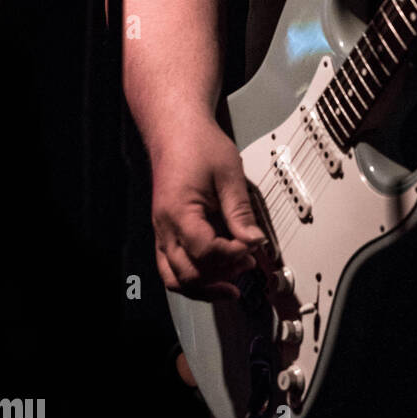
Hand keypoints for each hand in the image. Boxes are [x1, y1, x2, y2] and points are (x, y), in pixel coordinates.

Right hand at [150, 117, 266, 301]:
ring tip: (232, 285)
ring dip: (205, 287)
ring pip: (175, 278)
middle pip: (187, 274)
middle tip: (248, 266)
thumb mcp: (228, 173)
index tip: (252, 245)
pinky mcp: (166, 231)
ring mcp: (162, 231)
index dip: (232, 254)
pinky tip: (215, 275)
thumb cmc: (198, 145)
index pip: (205, 251)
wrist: (176, 131)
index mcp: (178, 211)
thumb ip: (240, 211)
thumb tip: (255, 240)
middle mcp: (164, 227)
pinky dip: (193, 277)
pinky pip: (172, 267)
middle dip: (220, 277)